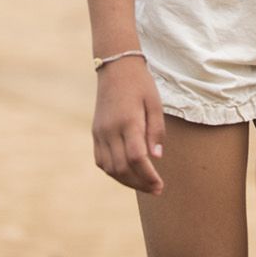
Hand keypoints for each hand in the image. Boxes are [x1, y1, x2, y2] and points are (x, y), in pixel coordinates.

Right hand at [91, 55, 165, 194]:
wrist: (115, 67)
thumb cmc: (140, 84)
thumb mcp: (155, 104)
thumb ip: (156, 131)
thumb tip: (156, 158)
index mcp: (128, 121)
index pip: (137, 158)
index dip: (148, 176)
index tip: (160, 185)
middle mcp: (110, 129)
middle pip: (122, 167)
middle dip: (139, 183)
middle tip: (156, 189)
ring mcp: (100, 132)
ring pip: (109, 168)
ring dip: (126, 181)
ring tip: (143, 184)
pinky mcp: (95, 132)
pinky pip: (101, 160)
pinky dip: (113, 171)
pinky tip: (128, 173)